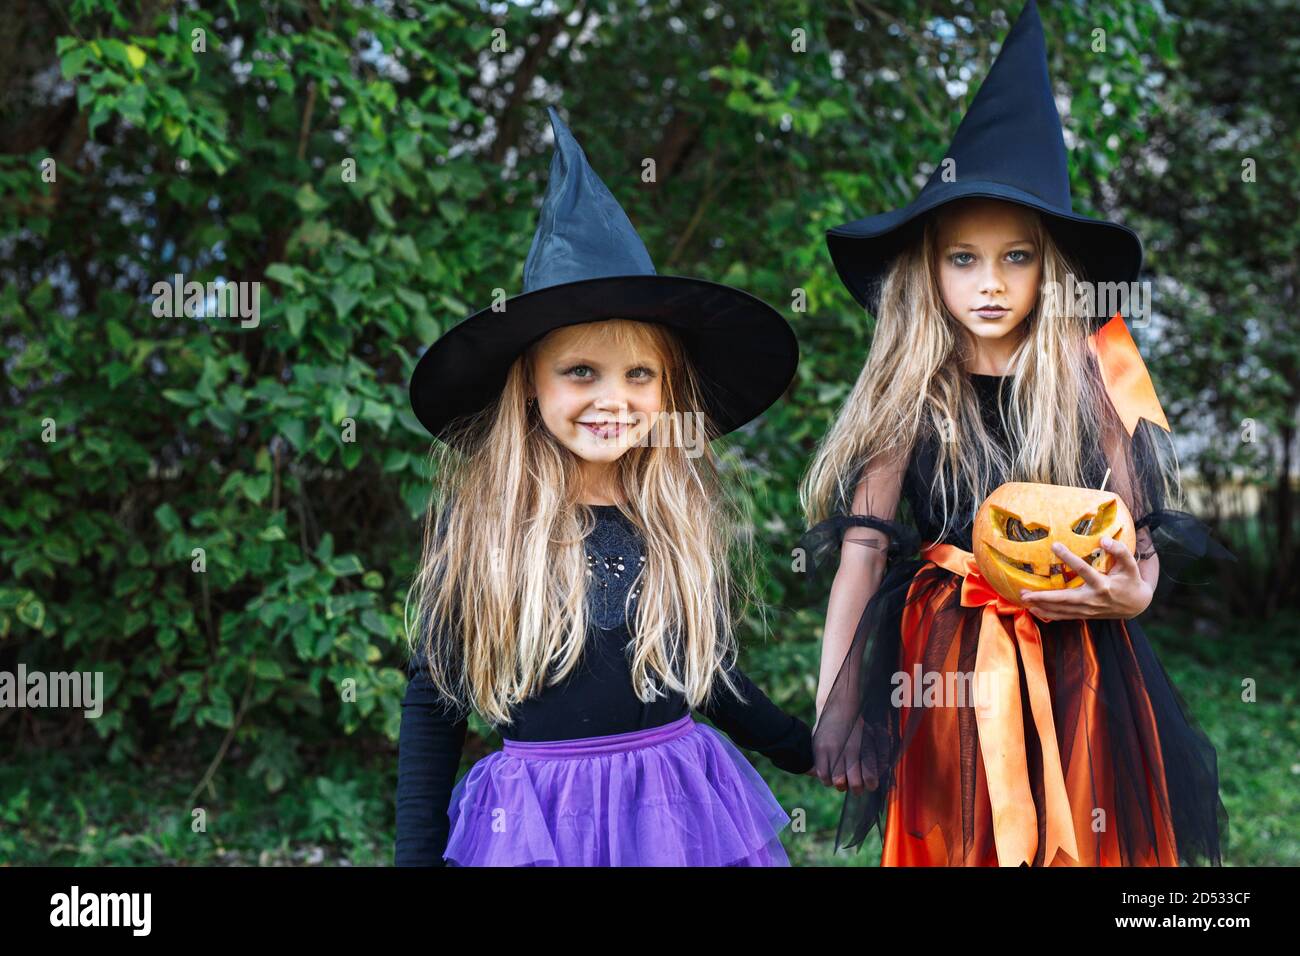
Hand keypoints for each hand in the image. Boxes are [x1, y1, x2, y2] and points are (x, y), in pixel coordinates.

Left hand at [1019, 536, 1152, 621]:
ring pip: (1061, 609)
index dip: (1069, 558)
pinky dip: (1048, 614)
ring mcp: (1087, 610)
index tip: (1055, 545)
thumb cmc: (1131, 581)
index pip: (1083, 570)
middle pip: (1065, 598)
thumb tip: (1104, 539)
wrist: (1136, 605)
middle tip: (1024, 592)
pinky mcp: (1084, 615)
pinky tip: (1033, 610)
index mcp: (1103, 585)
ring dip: (1041, 605)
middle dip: (1044, 596)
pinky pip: (1063, 616)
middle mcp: (1092, 599)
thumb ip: (1120, 551)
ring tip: (1023, 598)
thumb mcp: (1130, 565)